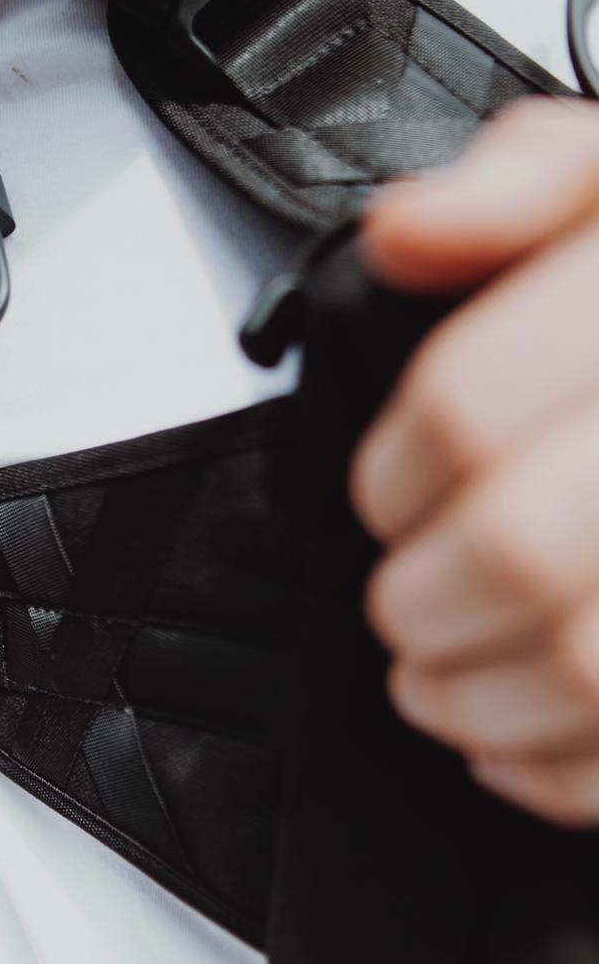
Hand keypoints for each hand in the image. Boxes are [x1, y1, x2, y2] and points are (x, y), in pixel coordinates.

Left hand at [351, 97, 598, 826]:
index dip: (392, 473)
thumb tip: (405, 234)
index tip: (385, 496)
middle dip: (419, 598)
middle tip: (400, 602)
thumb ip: (521, 185)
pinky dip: (554, 777)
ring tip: (431, 683)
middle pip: (517, 550)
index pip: (471, 407)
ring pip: (583, 669)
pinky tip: (509, 748)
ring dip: (469, 700)